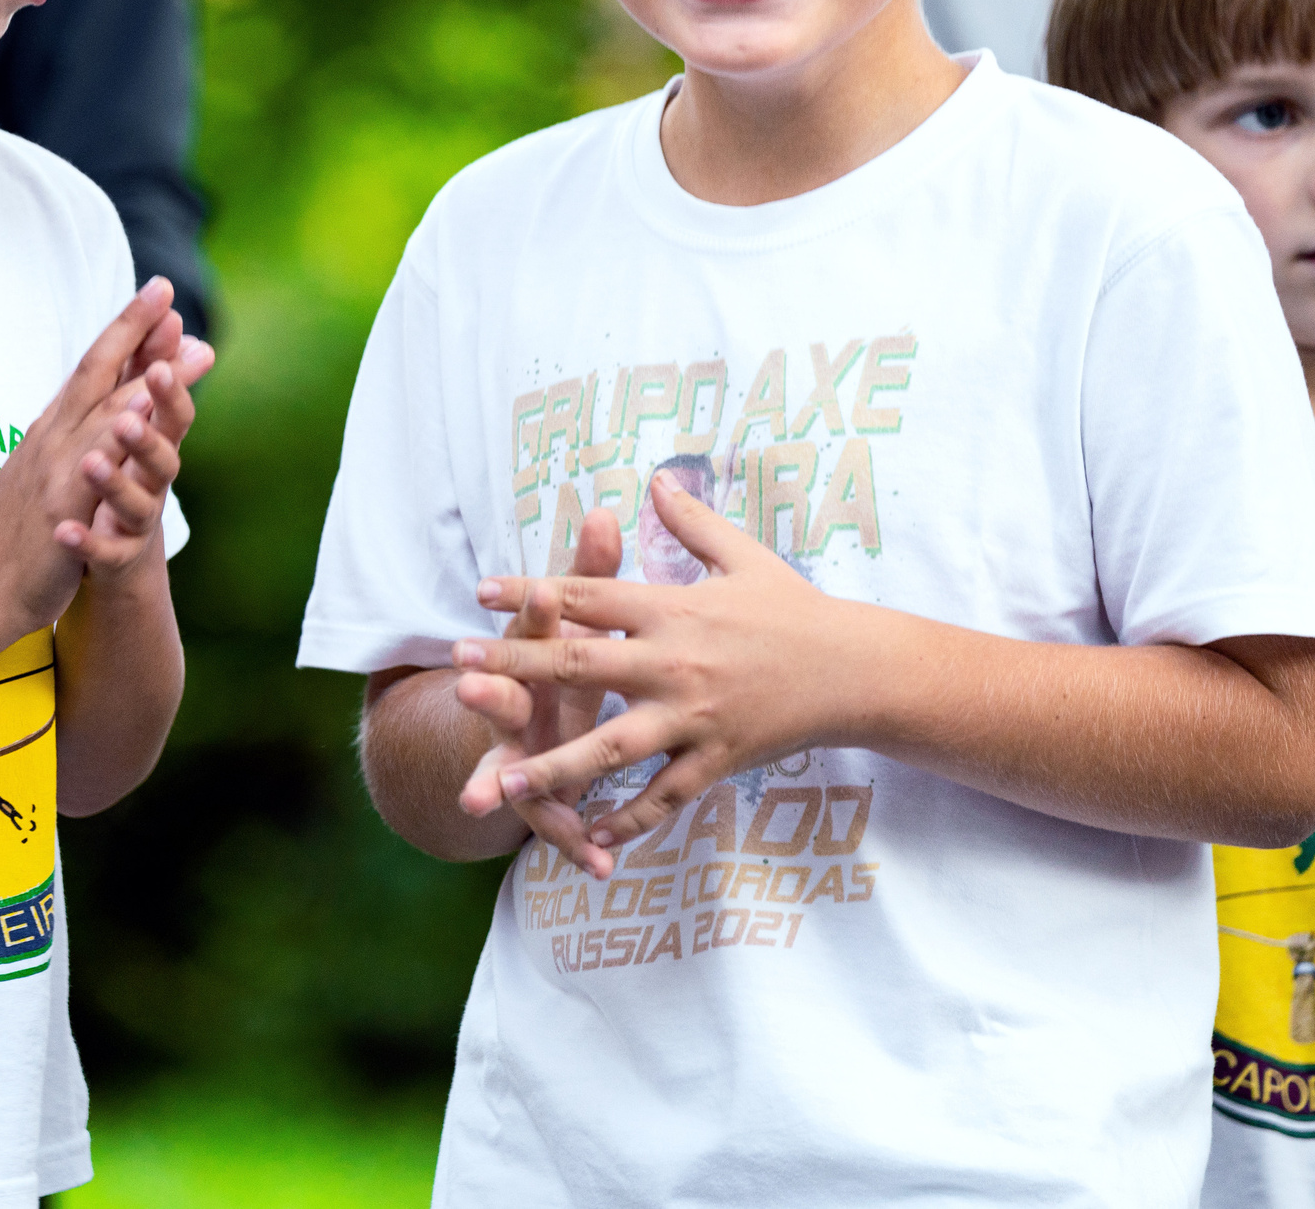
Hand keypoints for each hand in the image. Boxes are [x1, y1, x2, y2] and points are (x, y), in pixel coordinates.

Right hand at [0, 280, 197, 628]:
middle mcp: (51, 439)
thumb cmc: (19, 534)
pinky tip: (146, 416)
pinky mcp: (63, 508)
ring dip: (145, 376)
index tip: (156, 294)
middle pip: (96, 372)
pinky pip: (95, 466)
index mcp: (49, 430)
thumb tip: (99, 409)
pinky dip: (120, 436)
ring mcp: (55, 470)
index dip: (122, 328)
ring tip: (185, 349)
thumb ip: (73, 437)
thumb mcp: (45, 472)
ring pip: (103, 412)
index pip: (89, 367)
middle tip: (167, 291)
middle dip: (133, 329)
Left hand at [451, 470, 853, 878]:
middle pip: (581, 667)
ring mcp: (694, 719)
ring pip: (611, 749)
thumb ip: (690, 523)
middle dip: (515, 671)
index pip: (590, 597)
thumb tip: (656, 478)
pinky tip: (588, 837)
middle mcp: (674, 665)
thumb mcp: (743, 556)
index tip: (482, 592)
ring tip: (501, 783)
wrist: (857, 669)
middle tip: (457, 672)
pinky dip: (628, 819)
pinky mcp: (717, 761)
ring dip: (553, 767)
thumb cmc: (794, 609)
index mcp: (673, 610)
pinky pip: (664, 797)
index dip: (532, 593)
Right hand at [453, 509, 620, 858]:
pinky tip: (598, 864)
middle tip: (468, 686)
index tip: (541, 592)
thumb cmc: (558, 667)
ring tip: (479, 799)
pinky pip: (556, 824)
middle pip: (501, 698)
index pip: (533, 628)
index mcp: (535, 657)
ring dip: (496, 781)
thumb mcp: (575, 624)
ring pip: (509, 768)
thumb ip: (592, 576)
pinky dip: (574, 844)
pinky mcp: (541, 800)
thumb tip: (607, 511)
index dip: (534, 610)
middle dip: (487, 694)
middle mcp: (518, 706)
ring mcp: (523, 756)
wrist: (512, 737)